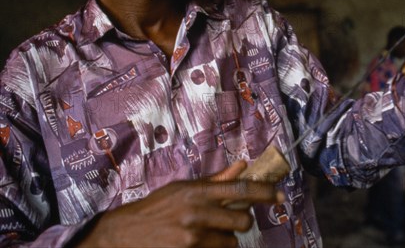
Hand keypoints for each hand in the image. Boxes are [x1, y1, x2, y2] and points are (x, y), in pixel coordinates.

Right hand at [77, 161, 281, 247]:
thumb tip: (242, 166)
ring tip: (205, 234)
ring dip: (225, 239)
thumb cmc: (155, 209)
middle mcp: (197, 213)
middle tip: (229, 220)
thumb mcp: (182, 189)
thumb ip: (215, 181)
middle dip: (241, 221)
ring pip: (231, 242)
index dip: (264, 192)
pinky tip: (198, 244)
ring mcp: (193, 237)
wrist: (123, 235)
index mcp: (196, 191)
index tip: (280, 195)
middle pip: (242, 220)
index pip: (240, 189)